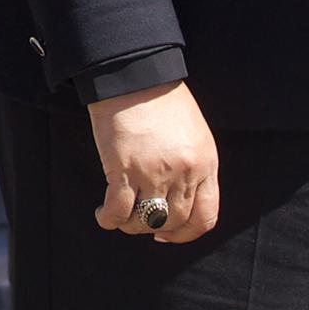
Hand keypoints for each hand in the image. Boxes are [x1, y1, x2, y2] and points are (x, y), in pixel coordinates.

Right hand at [85, 79, 220, 245]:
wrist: (136, 75)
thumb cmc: (162, 99)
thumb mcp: (194, 134)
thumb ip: (193, 167)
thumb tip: (177, 200)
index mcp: (206, 164)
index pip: (206, 217)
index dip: (186, 234)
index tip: (167, 235)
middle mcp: (185, 173)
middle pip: (173, 223)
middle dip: (154, 230)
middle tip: (138, 223)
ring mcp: (155, 172)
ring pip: (145, 222)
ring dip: (130, 226)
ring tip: (119, 216)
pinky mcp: (124, 169)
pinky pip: (117, 211)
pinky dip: (108, 219)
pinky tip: (103, 214)